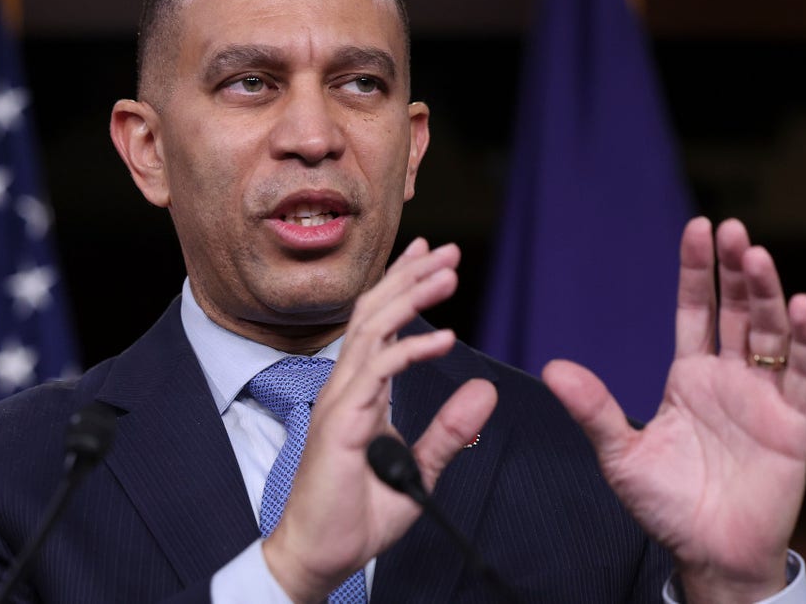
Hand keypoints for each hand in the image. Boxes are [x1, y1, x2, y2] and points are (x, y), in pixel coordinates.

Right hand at [261, 238, 497, 602]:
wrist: (321, 554)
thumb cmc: (358, 514)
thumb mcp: (420, 468)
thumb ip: (450, 430)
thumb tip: (484, 391)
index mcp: (361, 393)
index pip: (379, 324)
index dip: (403, 285)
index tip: (431, 256)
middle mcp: (346, 387)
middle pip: (374, 313)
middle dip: (410, 276)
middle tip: (448, 249)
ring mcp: (340, 402)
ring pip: (373, 331)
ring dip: (411, 297)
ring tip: (447, 273)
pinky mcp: (341, 423)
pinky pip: (377, 374)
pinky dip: (411, 351)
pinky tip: (444, 338)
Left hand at [543, 217, 805, 602]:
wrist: (708, 553)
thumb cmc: (664, 505)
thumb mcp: (620, 454)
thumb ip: (594, 409)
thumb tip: (553, 368)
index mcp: (688, 378)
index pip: (695, 311)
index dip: (697, 271)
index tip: (697, 227)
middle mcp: (728, 379)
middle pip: (737, 311)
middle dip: (734, 270)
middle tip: (731, 229)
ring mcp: (762, 398)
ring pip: (769, 333)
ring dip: (767, 294)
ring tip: (756, 255)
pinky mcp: (792, 423)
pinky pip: (802, 374)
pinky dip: (805, 340)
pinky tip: (801, 306)